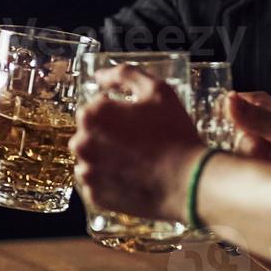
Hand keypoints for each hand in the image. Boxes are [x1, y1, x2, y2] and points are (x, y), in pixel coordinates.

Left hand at [70, 65, 205, 220]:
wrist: (188, 181)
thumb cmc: (174, 134)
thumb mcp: (157, 90)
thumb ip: (125, 74)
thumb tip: (101, 76)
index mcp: (93, 115)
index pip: (97, 105)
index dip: (119, 109)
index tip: (137, 119)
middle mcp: (82, 143)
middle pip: (91, 132)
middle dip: (110, 133)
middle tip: (140, 140)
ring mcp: (87, 172)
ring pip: (93, 157)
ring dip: (108, 155)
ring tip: (138, 159)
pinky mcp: (95, 196)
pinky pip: (98, 182)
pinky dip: (111, 178)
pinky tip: (134, 175)